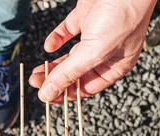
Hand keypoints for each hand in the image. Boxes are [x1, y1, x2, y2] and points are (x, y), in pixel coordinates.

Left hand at [29, 0, 156, 102]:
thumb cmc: (123, 14)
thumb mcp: (94, 52)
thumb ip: (69, 73)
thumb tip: (49, 94)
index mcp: (115, 66)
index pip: (86, 88)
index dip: (65, 94)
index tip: (46, 97)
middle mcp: (106, 52)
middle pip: (76, 73)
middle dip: (55, 79)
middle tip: (36, 82)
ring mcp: (96, 34)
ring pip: (70, 56)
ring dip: (52, 65)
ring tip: (36, 72)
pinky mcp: (86, 17)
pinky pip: (68, 32)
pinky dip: (57, 39)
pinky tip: (49, 46)